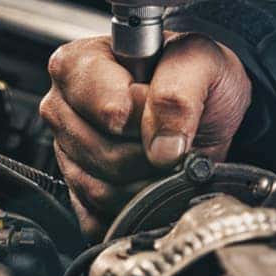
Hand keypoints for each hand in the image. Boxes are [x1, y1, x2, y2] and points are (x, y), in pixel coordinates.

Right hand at [40, 32, 250, 238]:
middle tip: (171, 133)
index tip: (163, 107)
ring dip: (148, 178)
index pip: (109, 108)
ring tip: (166, 154)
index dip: (146, 115)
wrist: (211, 109)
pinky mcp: (77, 187)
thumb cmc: (198, 77)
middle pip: (103, 152)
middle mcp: (64, 105)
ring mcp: (67, 149)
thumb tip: (162, 146)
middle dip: (151, 151)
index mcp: (81, 62)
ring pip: (102, 188)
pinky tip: (152, 179)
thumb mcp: (201, 60)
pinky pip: (98, 214)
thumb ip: (179, 92)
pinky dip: (135, 204)